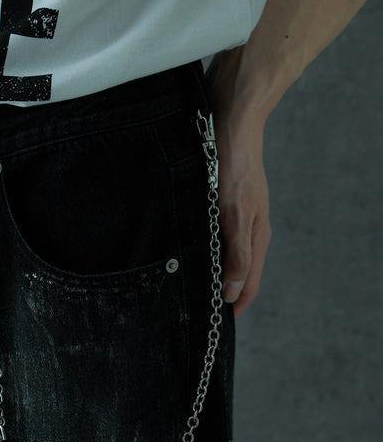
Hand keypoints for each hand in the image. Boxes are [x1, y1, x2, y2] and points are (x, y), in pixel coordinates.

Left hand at [204, 50, 272, 318]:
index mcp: (255, 236)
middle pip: (236, 274)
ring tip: (185, 288)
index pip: (247, 286)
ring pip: (223, 255)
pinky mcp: (220, 201)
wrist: (231, 115)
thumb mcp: (234, 213)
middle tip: (193, 311)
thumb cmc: (233, 161)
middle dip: (220, 295)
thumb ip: (236, 254)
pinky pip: (213, 235)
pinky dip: (202, 249)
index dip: (233, 308)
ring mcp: (234, 215)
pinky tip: (185, 251)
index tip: (213, 327)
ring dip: (209, 272)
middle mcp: (247, 229)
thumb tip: (234, 293)